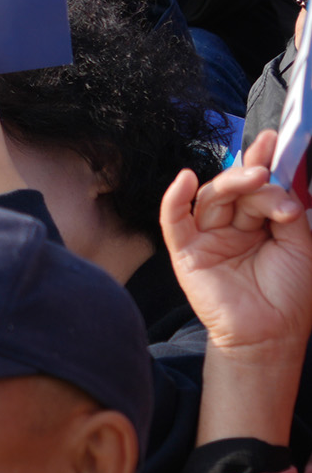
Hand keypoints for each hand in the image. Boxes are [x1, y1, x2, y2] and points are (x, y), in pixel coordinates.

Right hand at [161, 130, 311, 444]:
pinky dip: (175, 199)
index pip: (257, 186)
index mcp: (260, 224)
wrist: (273, 332)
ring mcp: (208, 240)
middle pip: (235, 189)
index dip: (263, 161)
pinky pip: (174, 222)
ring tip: (256, 180)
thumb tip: (275, 180)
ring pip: (211, 198)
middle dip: (253, 176)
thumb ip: (287, 207)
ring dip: (232, 184)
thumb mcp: (302, 240)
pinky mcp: (187, 254)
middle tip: (268, 173)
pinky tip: (183, 181)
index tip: (274, 139)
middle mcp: (233, 228)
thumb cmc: (291, 292)